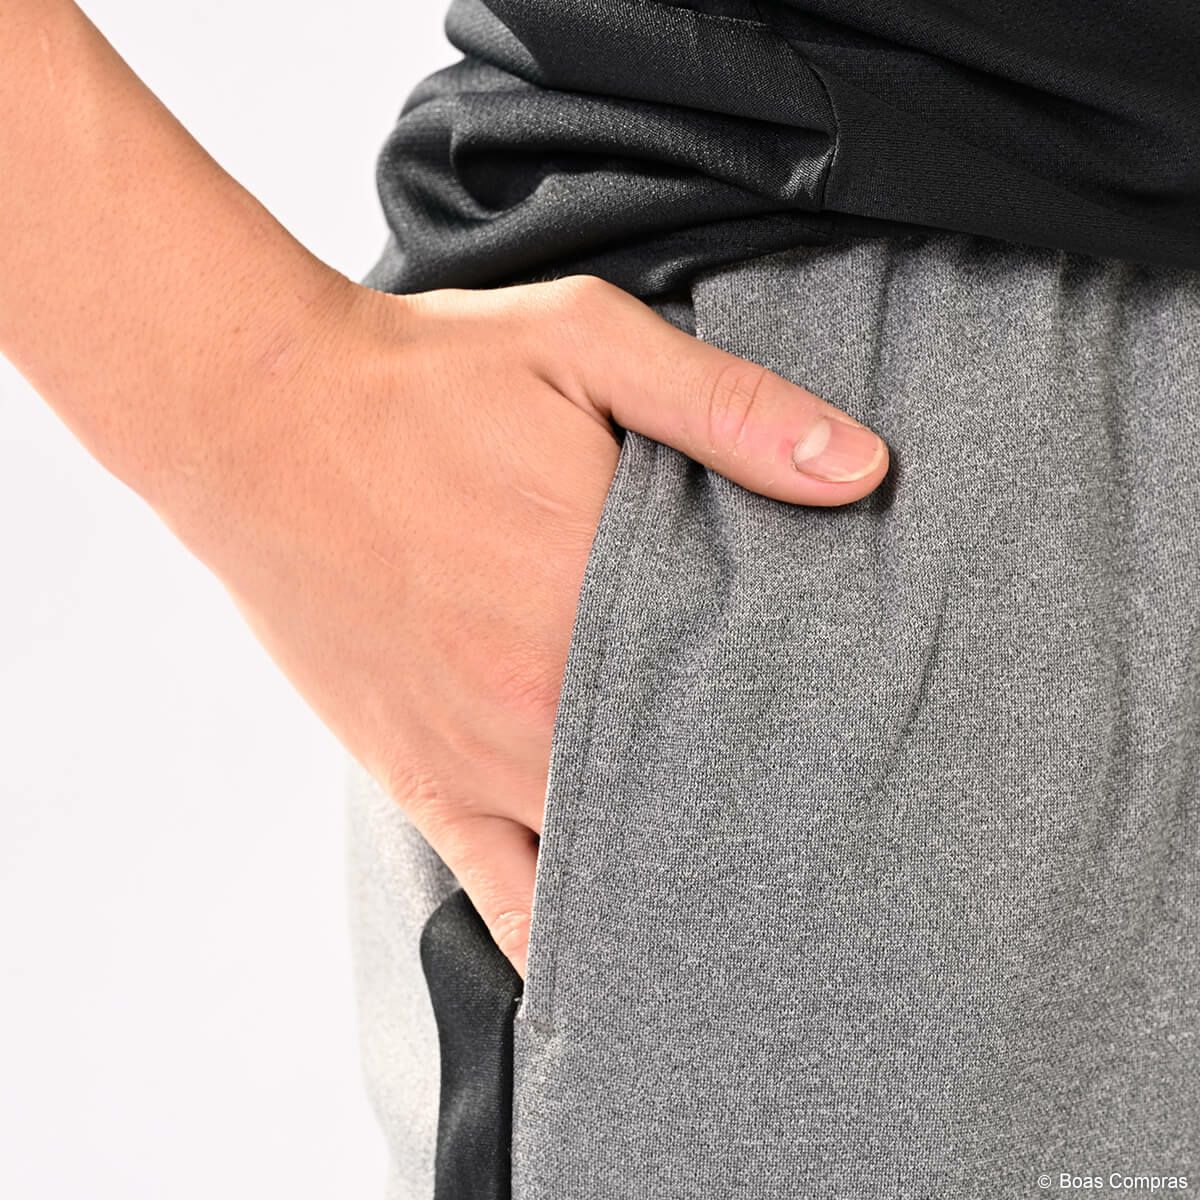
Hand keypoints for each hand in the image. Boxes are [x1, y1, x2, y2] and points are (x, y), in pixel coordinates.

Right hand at [160, 272, 890, 979]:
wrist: (261, 416)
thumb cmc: (422, 380)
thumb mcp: (587, 344)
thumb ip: (728, 410)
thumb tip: (861, 471)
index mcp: (603, 589)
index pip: (756, 687)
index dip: (821, 715)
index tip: (869, 731)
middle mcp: (550, 694)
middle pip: (697, 785)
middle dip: (767, 802)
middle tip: (833, 822)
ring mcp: (484, 753)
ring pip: (615, 859)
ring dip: (685, 878)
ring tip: (757, 902)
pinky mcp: (424, 779)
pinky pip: (505, 895)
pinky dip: (562, 940)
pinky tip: (617, 965)